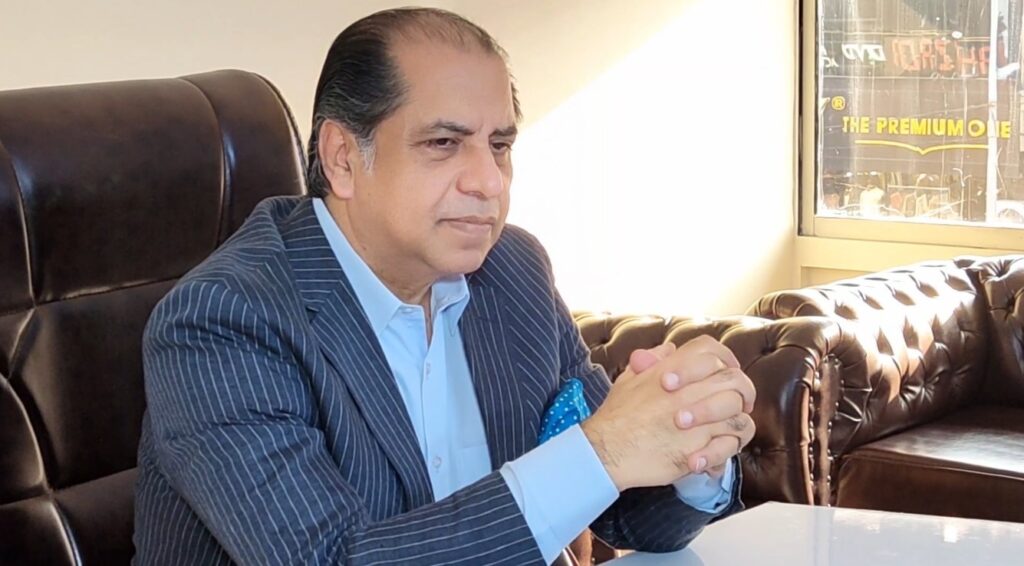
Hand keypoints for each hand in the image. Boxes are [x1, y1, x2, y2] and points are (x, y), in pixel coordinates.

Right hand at [628, 339, 755, 478]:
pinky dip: (727, 449)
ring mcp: (693, 420)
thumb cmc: (615, 419)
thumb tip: (670, 349)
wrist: (605, 452)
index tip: (729, 370)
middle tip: (742, 404)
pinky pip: (729, 444)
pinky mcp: (696, 448)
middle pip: (734, 381)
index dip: (725, 357)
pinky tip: (712, 453)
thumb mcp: (629, 380)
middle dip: (744, 393)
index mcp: (669, 371)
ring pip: (738, 414)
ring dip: (736, 423)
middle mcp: (685, 392)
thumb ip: (652, 362)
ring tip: (724, 432)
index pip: (709, 350)